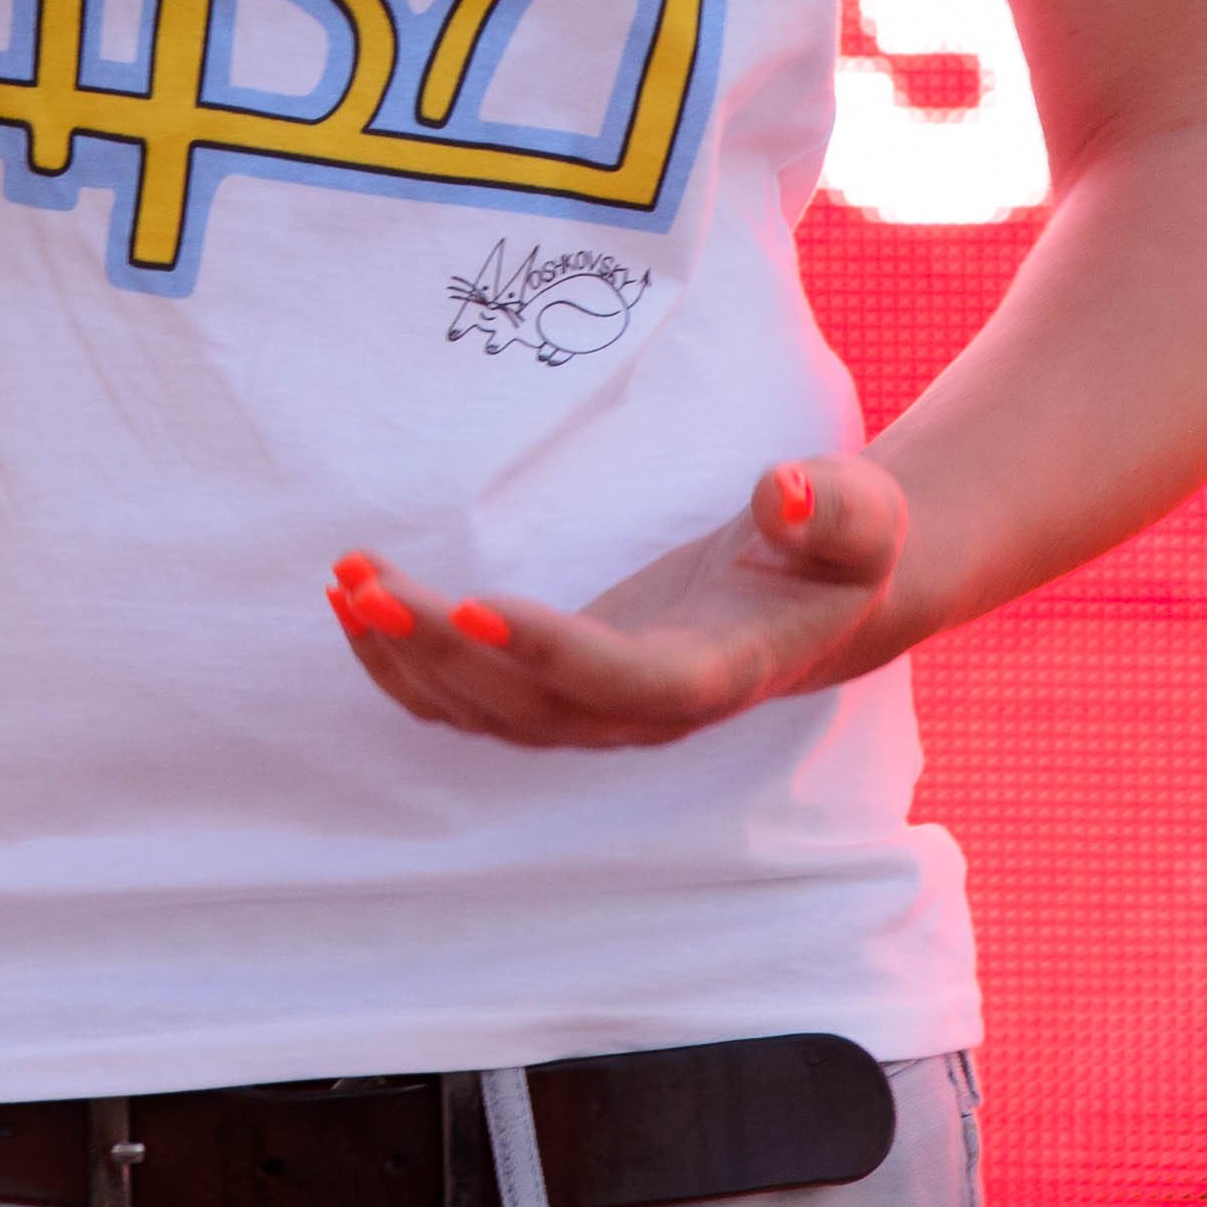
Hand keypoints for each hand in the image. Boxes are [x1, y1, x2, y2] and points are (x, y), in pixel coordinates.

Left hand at [324, 458, 907, 749]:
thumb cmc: (836, 549)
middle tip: (368, 585)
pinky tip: (360, 600)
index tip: (476, 603)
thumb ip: (831, 506)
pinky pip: (465, 700)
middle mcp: (646, 711)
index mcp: (719, 671)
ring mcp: (595, 712)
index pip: (627, 680)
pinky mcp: (557, 692)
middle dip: (440, 652)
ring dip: (404, 655)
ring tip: (347, 582)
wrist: (817, 598)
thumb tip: (782, 492)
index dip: (551, 654)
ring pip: (482, 714)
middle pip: (528, 708)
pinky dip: (404, 661)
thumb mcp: (859, 515)